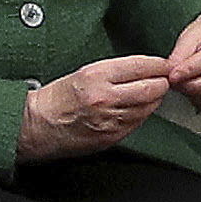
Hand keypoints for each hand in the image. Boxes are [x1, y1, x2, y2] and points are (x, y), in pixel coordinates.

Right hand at [17, 56, 174, 163]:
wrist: (36, 126)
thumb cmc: (56, 98)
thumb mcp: (83, 72)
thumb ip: (115, 72)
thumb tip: (144, 70)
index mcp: (96, 76)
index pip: (141, 66)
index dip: (158, 65)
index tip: (163, 64)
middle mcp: (105, 97)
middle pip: (152, 88)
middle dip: (162, 82)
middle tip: (163, 79)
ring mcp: (109, 120)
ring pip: (148, 107)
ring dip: (154, 99)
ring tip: (152, 93)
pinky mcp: (111, 137)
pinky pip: (137, 123)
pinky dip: (142, 114)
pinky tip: (138, 108)